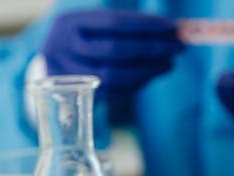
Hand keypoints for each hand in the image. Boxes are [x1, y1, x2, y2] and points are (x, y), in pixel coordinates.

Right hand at [42, 9, 182, 95]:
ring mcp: (68, 75)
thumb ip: (131, 26)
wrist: (54, 63)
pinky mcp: (79, 95)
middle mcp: (63, 48)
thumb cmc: (86, 37)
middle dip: (151, 48)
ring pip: (114, 75)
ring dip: (148, 70)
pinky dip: (139, 83)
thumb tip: (174, 30)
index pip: (114, 23)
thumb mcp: (98, 25)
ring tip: (170, 63)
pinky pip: (115, 92)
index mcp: (69, 23)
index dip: (146, 25)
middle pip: (114, 50)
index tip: (173, 27)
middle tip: (178, 47)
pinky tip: (155, 73)